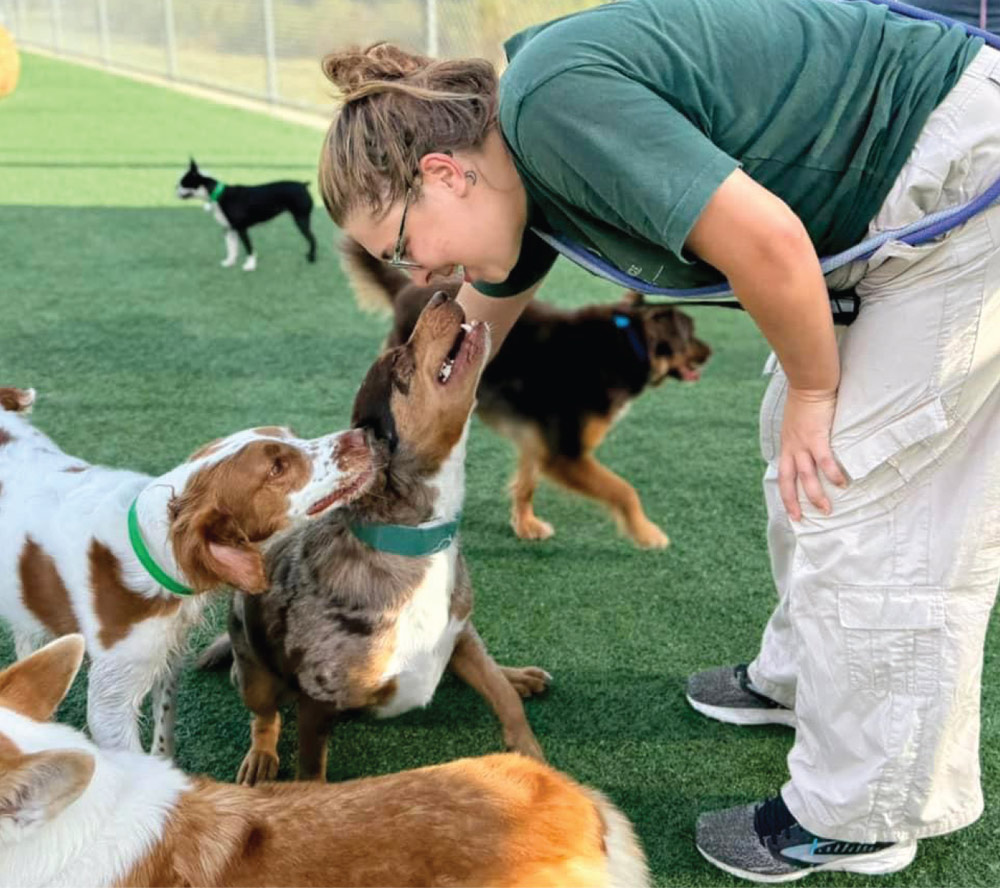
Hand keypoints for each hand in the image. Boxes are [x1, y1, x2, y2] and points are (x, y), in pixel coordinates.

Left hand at [779, 387, 846, 520]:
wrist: (808, 383)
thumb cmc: (806, 399)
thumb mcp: (797, 422)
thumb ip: (802, 435)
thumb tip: (811, 443)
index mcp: (786, 445)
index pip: (782, 473)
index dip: (785, 492)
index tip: (790, 508)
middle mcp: (791, 447)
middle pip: (788, 481)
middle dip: (793, 502)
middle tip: (800, 519)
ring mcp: (802, 443)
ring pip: (806, 476)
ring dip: (815, 495)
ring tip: (826, 510)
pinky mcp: (817, 437)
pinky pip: (824, 461)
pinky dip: (831, 474)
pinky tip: (841, 484)